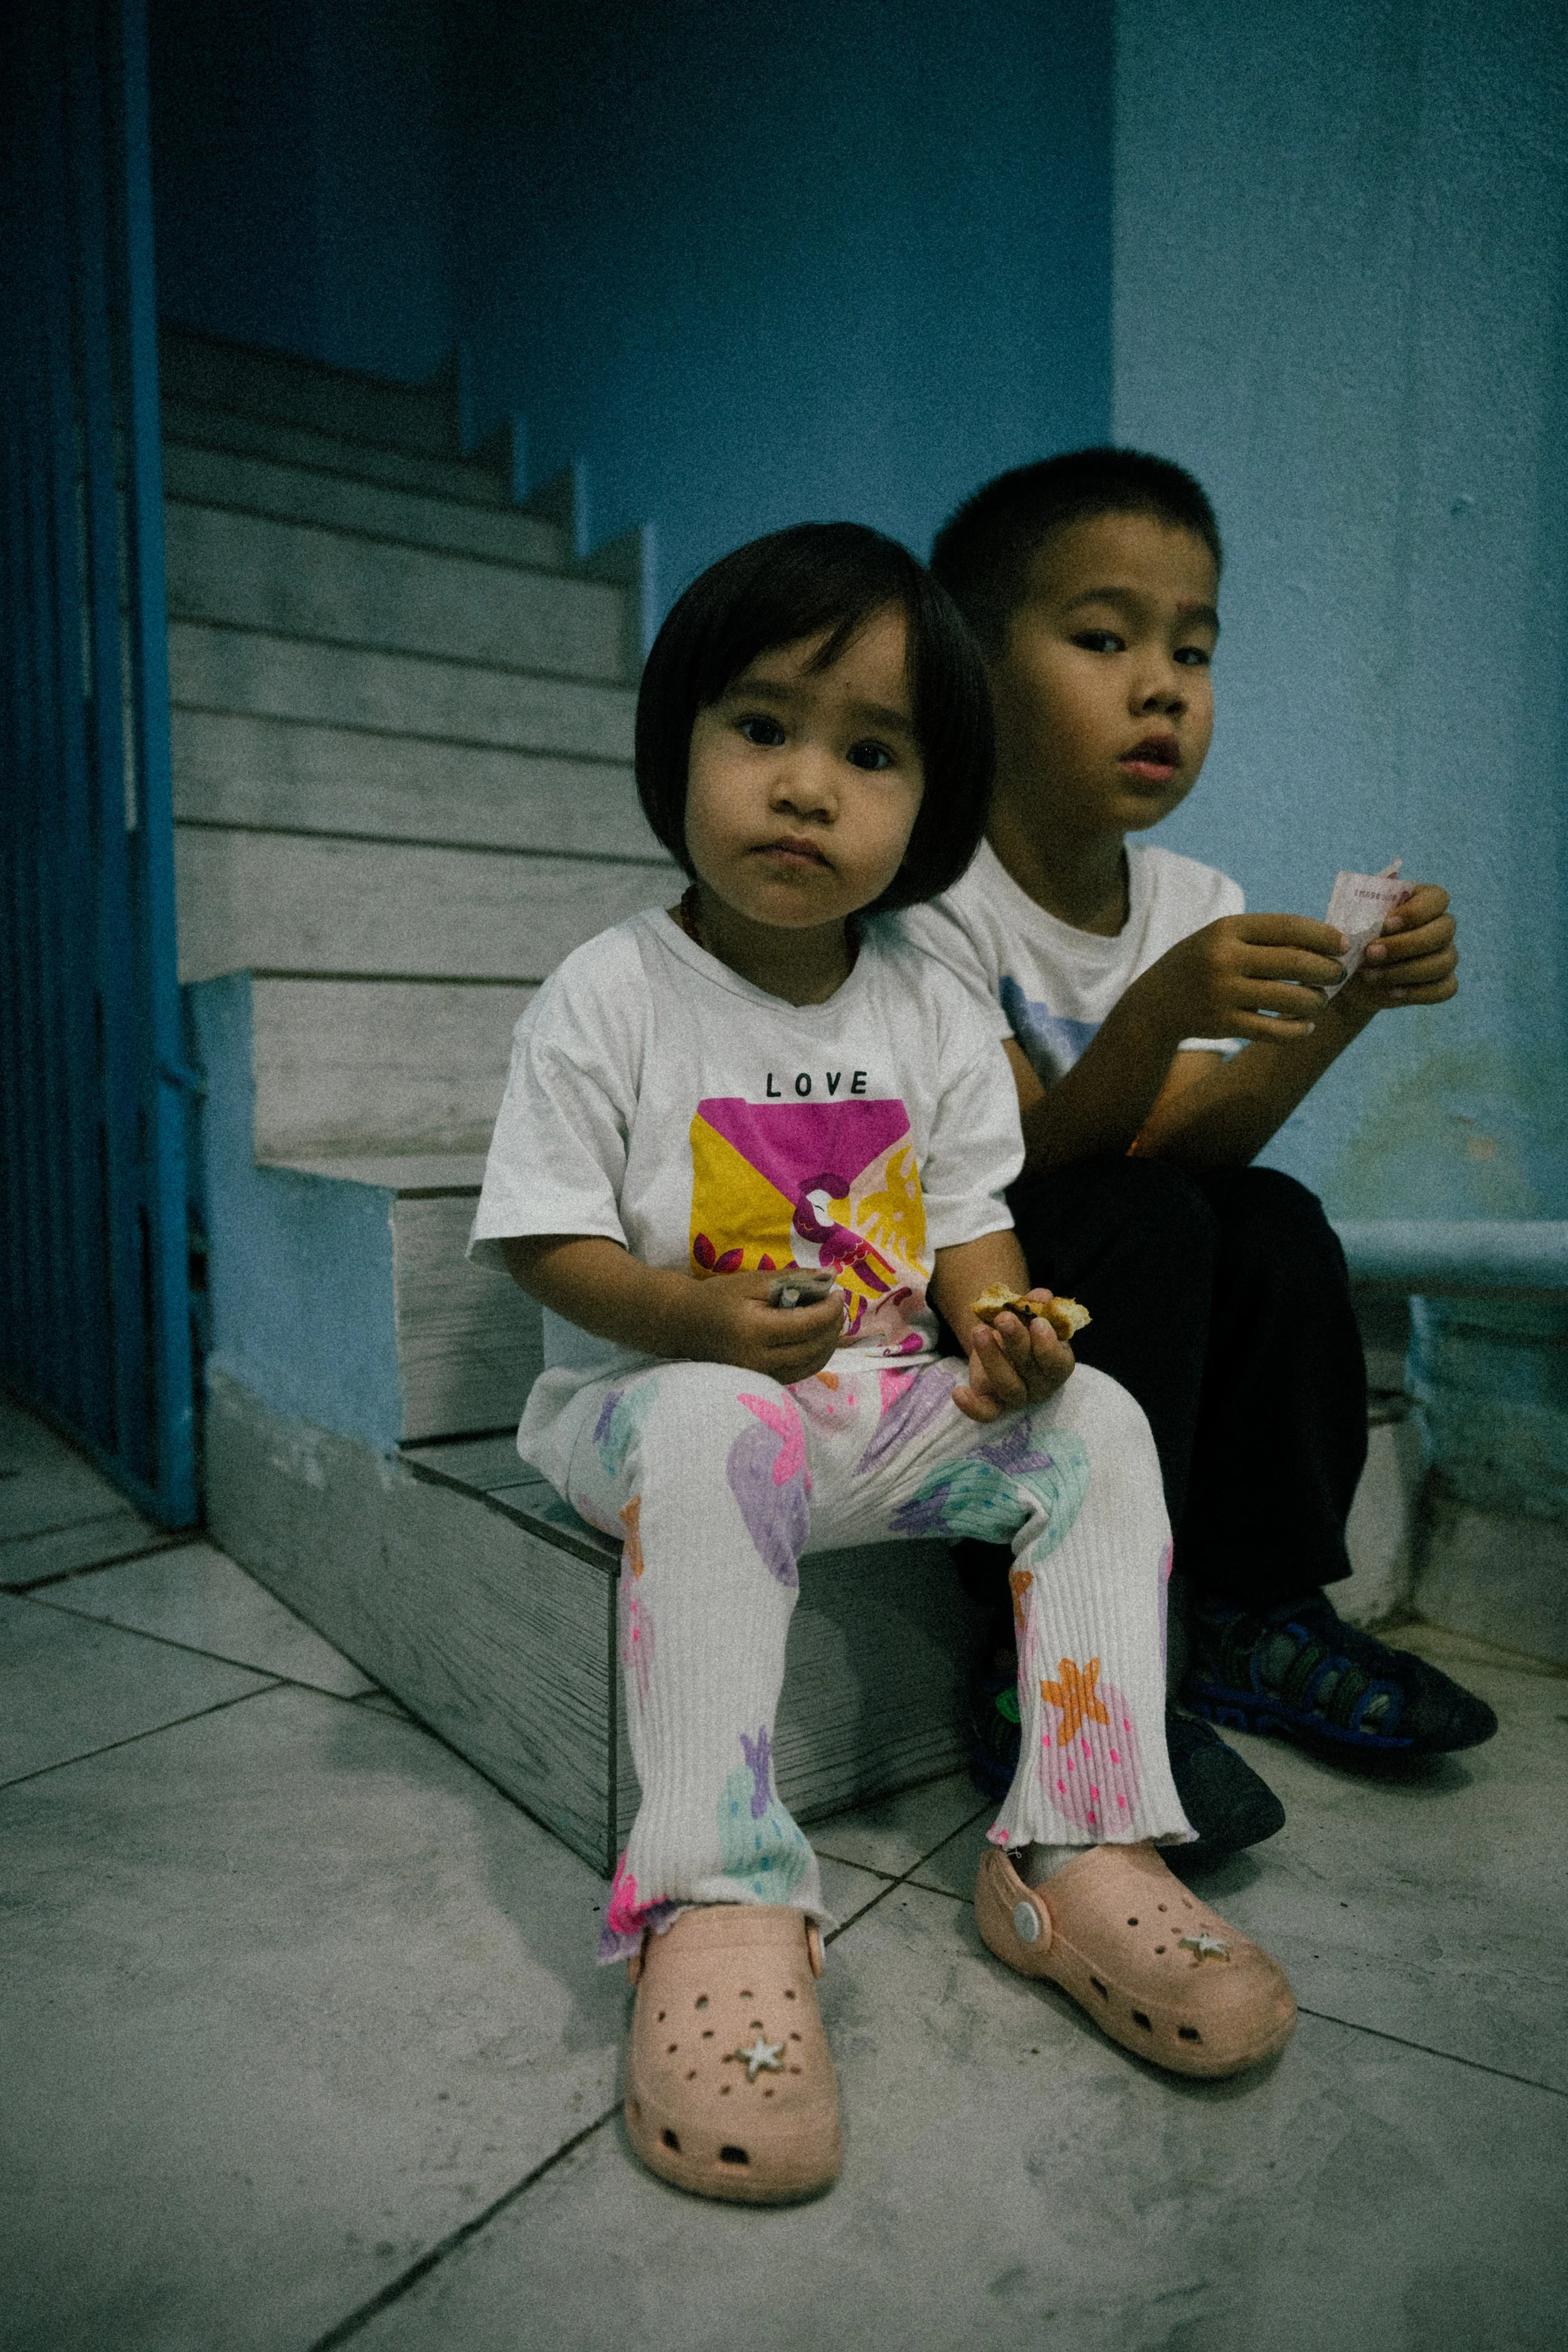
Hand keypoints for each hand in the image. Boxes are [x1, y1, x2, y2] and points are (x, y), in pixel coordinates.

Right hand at [674, 1268, 845, 1382]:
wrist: (683, 1324)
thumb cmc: (717, 1297)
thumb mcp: (752, 1281)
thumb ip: (793, 1280)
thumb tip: (830, 1278)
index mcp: (755, 1330)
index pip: (808, 1324)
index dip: (830, 1310)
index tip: (837, 1293)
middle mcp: (759, 1359)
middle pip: (814, 1348)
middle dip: (833, 1326)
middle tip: (836, 1306)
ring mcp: (760, 1375)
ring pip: (811, 1366)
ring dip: (828, 1344)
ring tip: (829, 1322)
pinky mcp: (761, 1382)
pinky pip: (799, 1373)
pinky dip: (814, 1356)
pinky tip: (815, 1339)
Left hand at [952, 1291, 1075, 1423]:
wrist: (1005, 1342)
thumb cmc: (1025, 1327)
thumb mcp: (1030, 1313)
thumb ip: (1036, 1306)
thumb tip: (1042, 1296)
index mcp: (1059, 1363)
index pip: (1057, 1362)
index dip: (1048, 1344)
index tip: (1038, 1322)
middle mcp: (1042, 1385)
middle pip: (1031, 1370)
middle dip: (1016, 1341)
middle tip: (1003, 1318)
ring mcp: (1018, 1396)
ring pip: (1008, 1386)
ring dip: (993, 1359)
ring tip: (979, 1331)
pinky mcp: (994, 1404)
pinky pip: (987, 1413)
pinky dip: (973, 1407)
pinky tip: (958, 1392)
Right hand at [1150, 915, 1348, 1043]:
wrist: (1155, 1003)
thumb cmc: (1202, 963)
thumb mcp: (1223, 938)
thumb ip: (1264, 936)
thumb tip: (1326, 940)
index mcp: (1228, 929)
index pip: (1289, 927)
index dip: (1324, 936)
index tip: (1344, 945)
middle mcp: (1224, 958)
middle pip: (1295, 962)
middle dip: (1327, 970)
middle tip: (1339, 974)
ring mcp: (1223, 992)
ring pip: (1290, 999)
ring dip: (1316, 1001)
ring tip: (1321, 1000)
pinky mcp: (1223, 1023)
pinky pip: (1273, 1030)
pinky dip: (1296, 1030)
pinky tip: (1305, 1027)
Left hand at [1353, 883, 1457, 1007]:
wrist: (1351, 977)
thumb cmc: (1356, 940)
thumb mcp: (1355, 922)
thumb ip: (1370, 905)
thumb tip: (1387, 887)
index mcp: (1425, 901)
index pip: (1437, 898)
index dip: (1415, 911)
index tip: (1385, 924)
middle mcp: (1441, 927)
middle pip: (1444, 931)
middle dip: (1406, 944)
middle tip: (1370, 953)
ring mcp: (1446, 955)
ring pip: (1443, 962)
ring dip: (1405, 970)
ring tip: (1371, 975)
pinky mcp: (1444, 982)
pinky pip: (1444, 988)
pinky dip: (1417, 992)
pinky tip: (1392, 992)